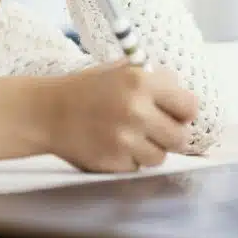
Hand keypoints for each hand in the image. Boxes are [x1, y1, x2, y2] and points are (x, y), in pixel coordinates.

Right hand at [45, 63, 198, 172]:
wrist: (47, 113)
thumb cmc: (88, 89)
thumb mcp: (121, 69)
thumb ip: (156, 78)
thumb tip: (184, 95)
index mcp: (141, 82)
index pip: (189, 106)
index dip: (183, 111)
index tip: (175, 113)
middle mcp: (136, 110)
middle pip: (180, 137)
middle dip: (170, 134)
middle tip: (155, 129)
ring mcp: (125, 140)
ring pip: (160, 157)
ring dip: (150, 150)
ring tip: (131, 138)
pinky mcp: (113, 162)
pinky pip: (137, 168)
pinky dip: (129, 160)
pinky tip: (113, 146)